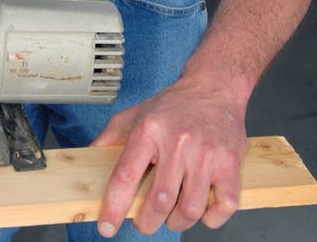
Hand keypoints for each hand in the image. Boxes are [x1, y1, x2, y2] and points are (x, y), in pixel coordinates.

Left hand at [92, 77, 246, 236]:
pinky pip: (223, 207)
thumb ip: (110, 137)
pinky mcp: (229, 164)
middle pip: (159, 200)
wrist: (213, 87)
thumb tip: (87, 160)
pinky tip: (202, 209)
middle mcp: (177, 142)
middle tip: (145, 222)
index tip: (106, 227)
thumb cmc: (173, 106)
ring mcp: (205, 154)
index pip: (125, 175)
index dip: (114, 207)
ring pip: (190, 209)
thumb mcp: (136, 114)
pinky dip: (211, 218)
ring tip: (172, 216)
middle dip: (147, 221)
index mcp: (149, 130)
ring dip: (177, 222)